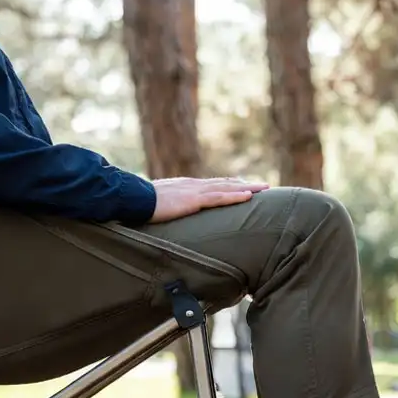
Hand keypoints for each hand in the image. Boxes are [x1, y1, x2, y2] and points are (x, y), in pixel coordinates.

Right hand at [148, 177, 269, 222]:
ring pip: (227, 188)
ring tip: (264, 188)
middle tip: (263, 186)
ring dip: (247, 188)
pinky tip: (248, 196)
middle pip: (225, 183)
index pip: (213, 185)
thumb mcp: (159, 205)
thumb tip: (169, 214)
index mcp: (186, 186)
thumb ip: (169, 207)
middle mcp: (194, 185)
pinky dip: (235, 196)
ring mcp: (194, 191)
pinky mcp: (193, 200)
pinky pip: (219, 198)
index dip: (231, 185)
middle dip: (245, 184)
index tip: (245, 186)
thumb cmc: (141, 204)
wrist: (133, 199)